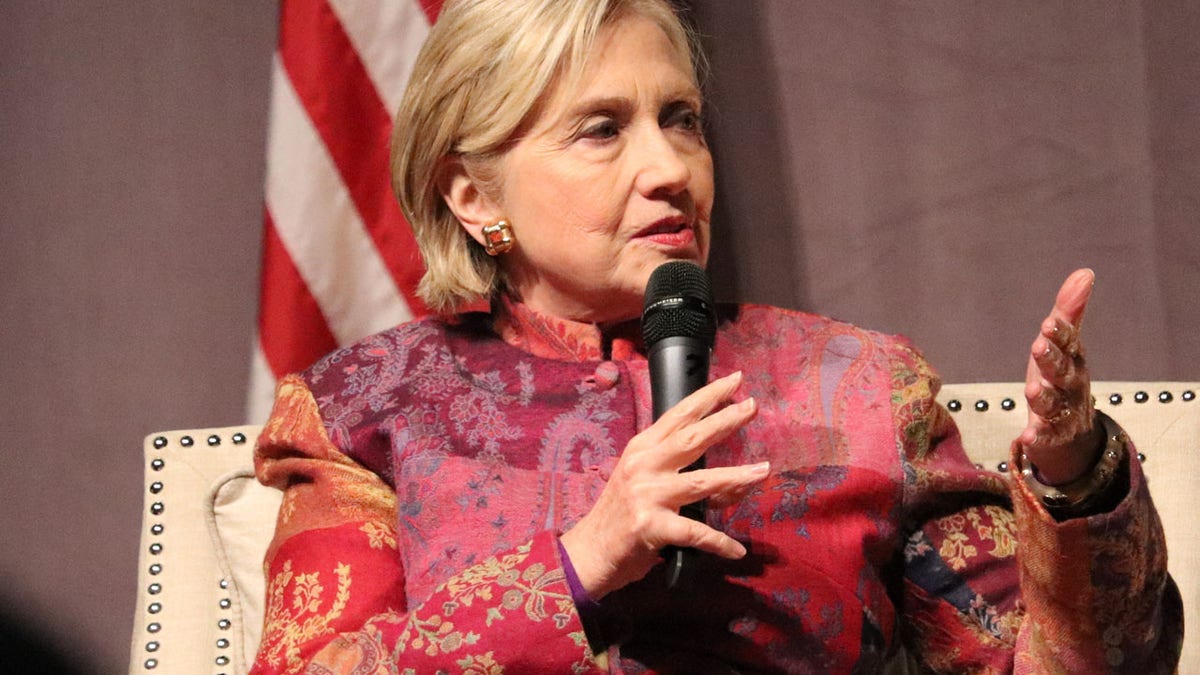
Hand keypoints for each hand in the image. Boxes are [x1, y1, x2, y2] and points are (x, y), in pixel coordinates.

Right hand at [559, 371, 766, 598]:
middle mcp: (644, 465)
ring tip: (763, 471)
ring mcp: (647, 495)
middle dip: (725, 421)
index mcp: (642, 448)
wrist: (590, 551)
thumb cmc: (621, 514)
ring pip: (701, 481)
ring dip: (736, 477)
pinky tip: (736, 550)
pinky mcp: (652, 527)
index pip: (679, 415)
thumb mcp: (641, 477)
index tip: (735, 380)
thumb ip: (674, 467)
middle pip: (692, 437)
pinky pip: (696, 533)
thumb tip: (730, 476)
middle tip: (752, 406)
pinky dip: (719, 543)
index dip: (708, 396)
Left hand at [1018, 268, 1104, 484]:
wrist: (1073, 430)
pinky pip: (1046, 437)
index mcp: (1073, 359)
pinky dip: (1038, 437)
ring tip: (1031, 391)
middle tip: (1038, 346)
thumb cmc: (1061, 376)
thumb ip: (1069, 311)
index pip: (1069, 343)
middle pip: (1063, 372)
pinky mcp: (1053, 436)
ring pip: (1055, 405)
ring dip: (1044, 398)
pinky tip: (1026, 437)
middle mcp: (1072, 384)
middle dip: (1052, 359)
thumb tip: (1085, 272)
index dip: (1061, 334)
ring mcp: (1064, 411)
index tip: (1049, 322)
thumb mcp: (1062, 344)